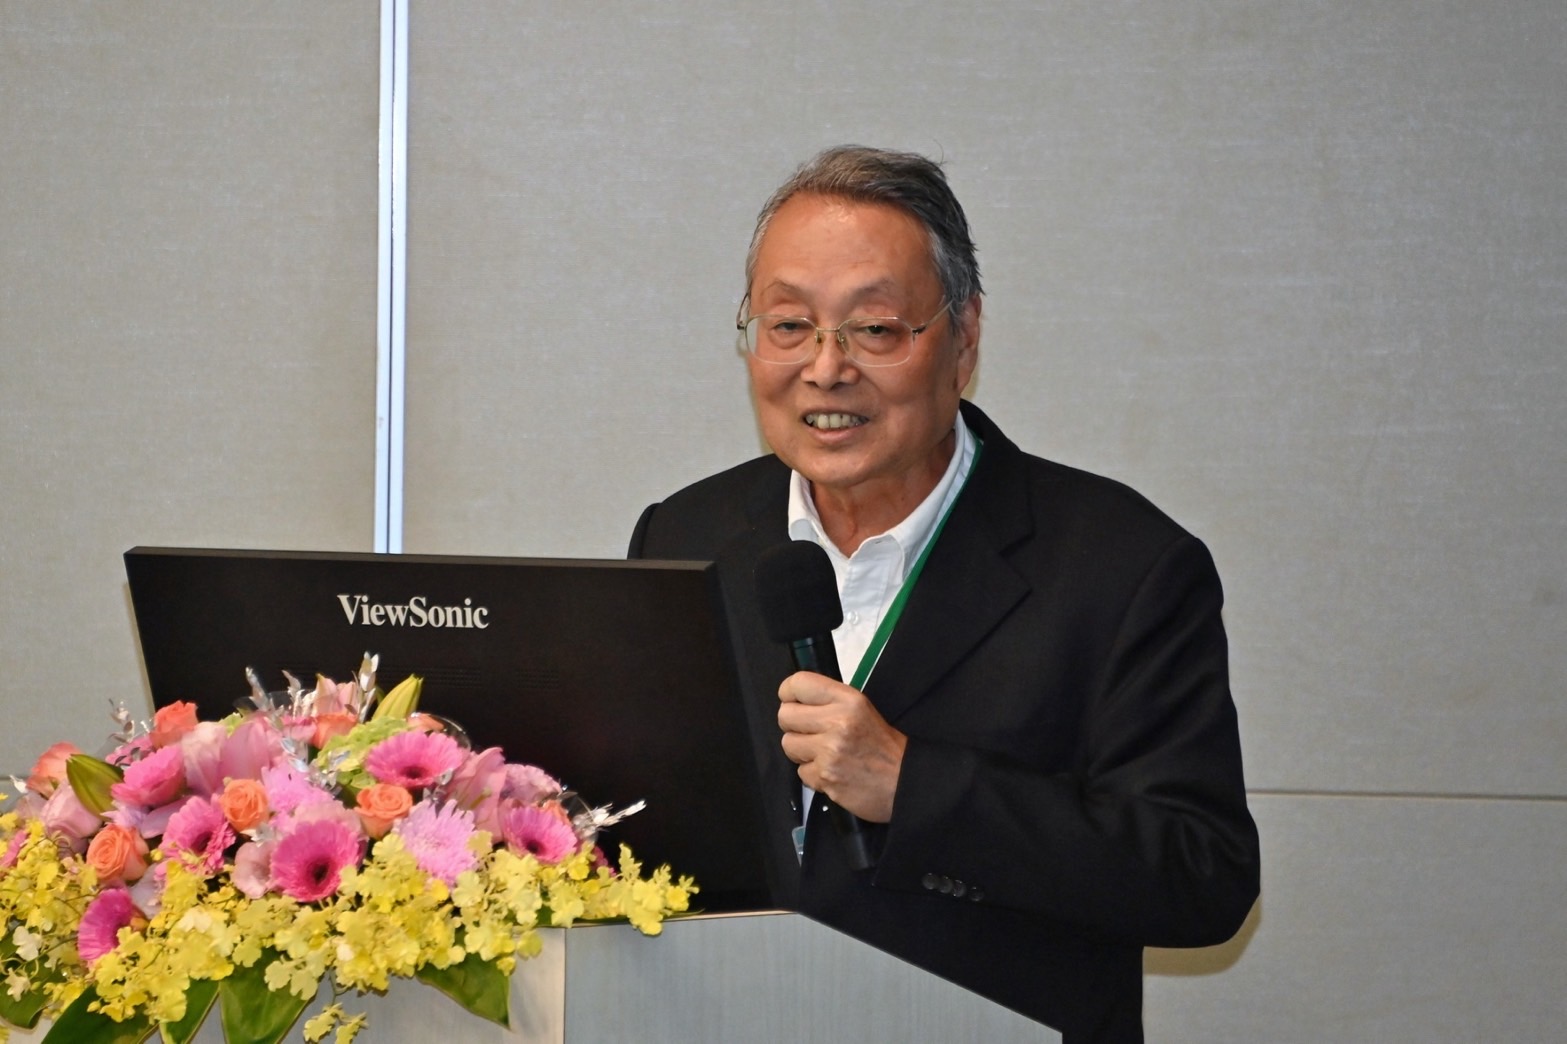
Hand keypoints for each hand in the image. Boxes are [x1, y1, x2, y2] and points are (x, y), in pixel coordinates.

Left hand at [777, 671, 906, 822]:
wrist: (904, 781)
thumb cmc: (883, 745)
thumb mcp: (862, 709)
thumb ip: (830, 701)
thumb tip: (795, 699)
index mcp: (848, 700)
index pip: (799, 684)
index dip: (789, 692)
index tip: (791, 699)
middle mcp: (837, 722)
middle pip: (785, 715)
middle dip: (794, 724)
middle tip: (809, 730)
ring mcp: (829, 751)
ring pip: (788, 744)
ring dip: (801, 750)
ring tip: (822, 752)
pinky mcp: (825, 777)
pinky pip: (800, 772)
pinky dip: (813, 773)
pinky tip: (830, 770)